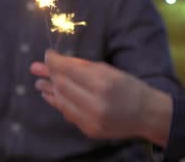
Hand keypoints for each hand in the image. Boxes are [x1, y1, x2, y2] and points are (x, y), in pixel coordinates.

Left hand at [30, 50, 171, 146]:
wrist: (147, 114)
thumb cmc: (128, 87)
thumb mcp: (107, 69)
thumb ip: (80, 66)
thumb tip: (54, 60)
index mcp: (102, 84)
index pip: (69, 71)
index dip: (54, 62)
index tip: (47, 55)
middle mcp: (96, 103)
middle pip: (62, 87)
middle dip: (49, 75)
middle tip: (37, 69)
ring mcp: (92, 120)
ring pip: (62, 103)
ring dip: (49, 90)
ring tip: (39, 83)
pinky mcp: (89, 130)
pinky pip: (68, 114)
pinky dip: (59, 103)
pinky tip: (52, 96)